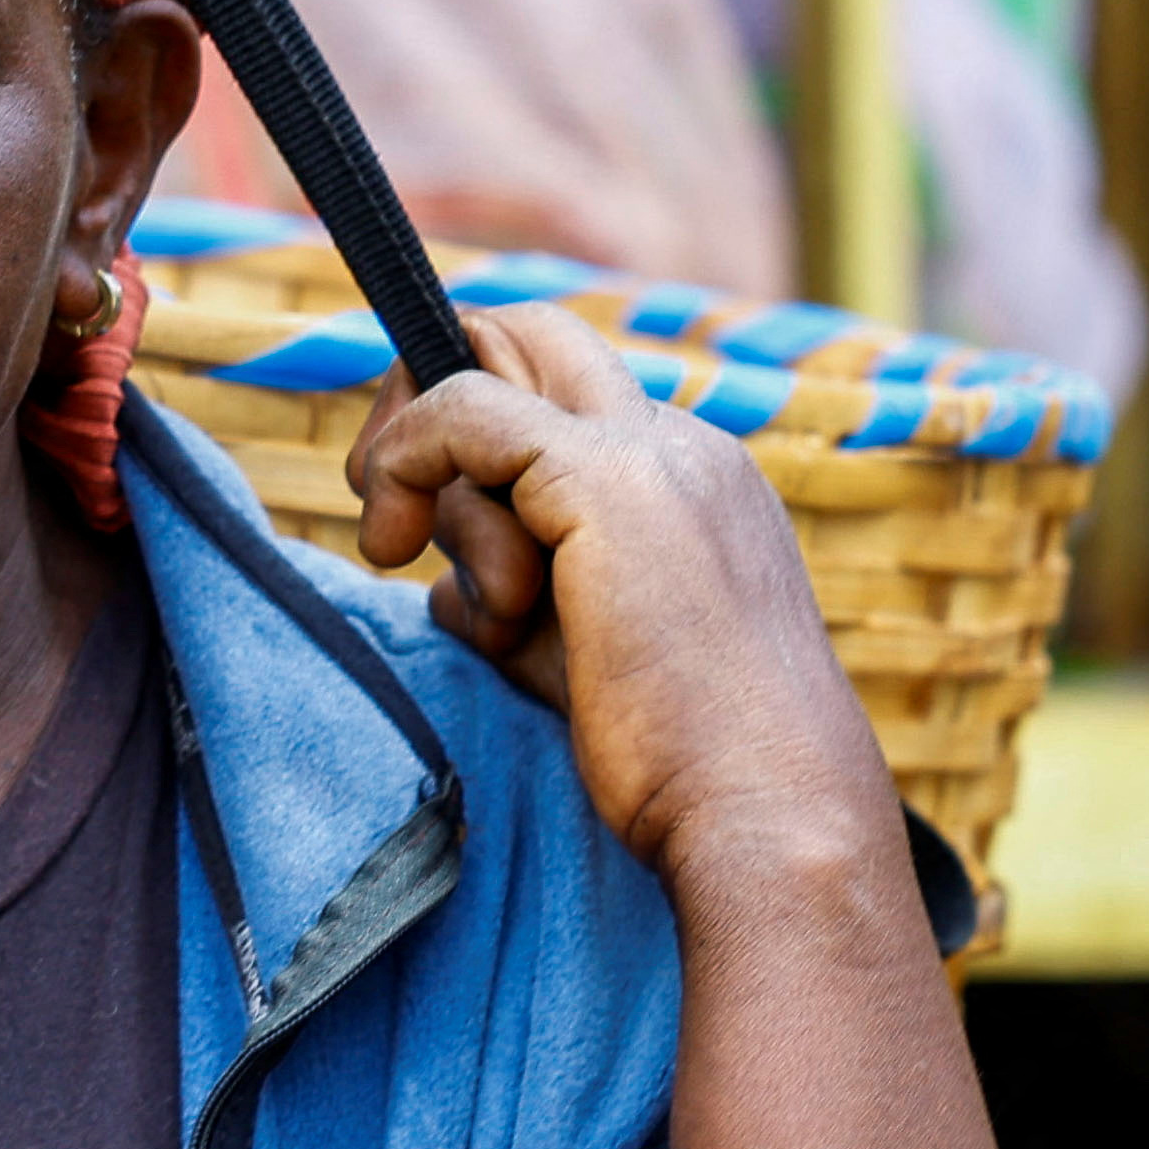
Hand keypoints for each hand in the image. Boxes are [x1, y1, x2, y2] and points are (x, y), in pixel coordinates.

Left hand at [346, 304, 895, 881]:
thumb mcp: (584, 664)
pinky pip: (466, 411)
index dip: (465, 433)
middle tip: (379, 497)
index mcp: (691, 481)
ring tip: (420, 563)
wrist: (769, 815)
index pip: (558, 394)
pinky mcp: (607, 483)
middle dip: (422, 393)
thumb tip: (438, 591)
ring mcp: (652, 454)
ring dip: (418, 455)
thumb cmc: (687, 768)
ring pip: (488, 361)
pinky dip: (407, 461)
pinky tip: (395, 549)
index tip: (413, 514)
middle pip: (524, 332)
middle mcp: (680, 445)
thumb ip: (518, 608)